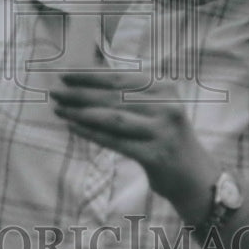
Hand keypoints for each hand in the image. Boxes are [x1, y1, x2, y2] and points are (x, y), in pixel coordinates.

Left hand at [49, 70, 219, 218]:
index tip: (65, 73)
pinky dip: (91, 133)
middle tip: (54, 91)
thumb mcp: (155, 107)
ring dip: (80, 112)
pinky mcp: (156, 155)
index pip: (119, 77)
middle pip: (112, 96)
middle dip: (79, 93)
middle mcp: (165, 106)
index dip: (89, 75)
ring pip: (112, 118)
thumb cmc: (165, 135)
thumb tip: (85, 78)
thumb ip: (127, 93)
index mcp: (164, 88)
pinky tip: (73, 127)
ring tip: (59, 108)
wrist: (194, 175)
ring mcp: (162, 131)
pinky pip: (116, 141)